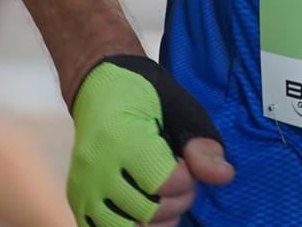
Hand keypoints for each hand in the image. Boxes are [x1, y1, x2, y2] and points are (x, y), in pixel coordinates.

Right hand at [69, 56, 233, 225]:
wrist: (99, 88)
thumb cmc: (143, 94)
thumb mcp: (178, 106)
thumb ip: (200, 141)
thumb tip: (224, 176)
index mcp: (120, 137)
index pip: (165, 183)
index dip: (186, 179)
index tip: (184, 162)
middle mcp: (96, 166)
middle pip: (148, 211)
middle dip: (176, 200)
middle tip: (178, 179)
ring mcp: (83, 187)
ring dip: (155, 220)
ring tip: (162, 196)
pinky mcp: (78, 200)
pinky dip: (133, 226)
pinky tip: (144, 210)